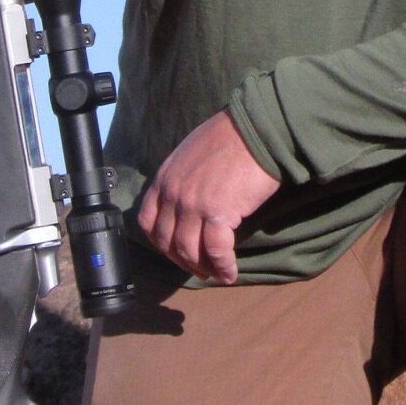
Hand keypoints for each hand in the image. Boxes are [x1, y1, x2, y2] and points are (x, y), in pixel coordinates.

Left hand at [137, 111, 280, 285]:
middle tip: (199, 270)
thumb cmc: (232, 136)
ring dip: (203, 268)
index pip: (148, 221)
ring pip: (189, 250)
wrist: (257, 129)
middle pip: (167, 241)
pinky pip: (216, 251)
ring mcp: (193, 205)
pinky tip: (230, 273)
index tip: (176, 253)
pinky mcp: (218, 214)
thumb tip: (191, 198)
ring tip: (218, 274)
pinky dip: (222, 267)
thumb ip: (183, 177)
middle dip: (183, 261)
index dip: (161, 243)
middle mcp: (173, 193)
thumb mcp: (192, 152)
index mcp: (164, 178)